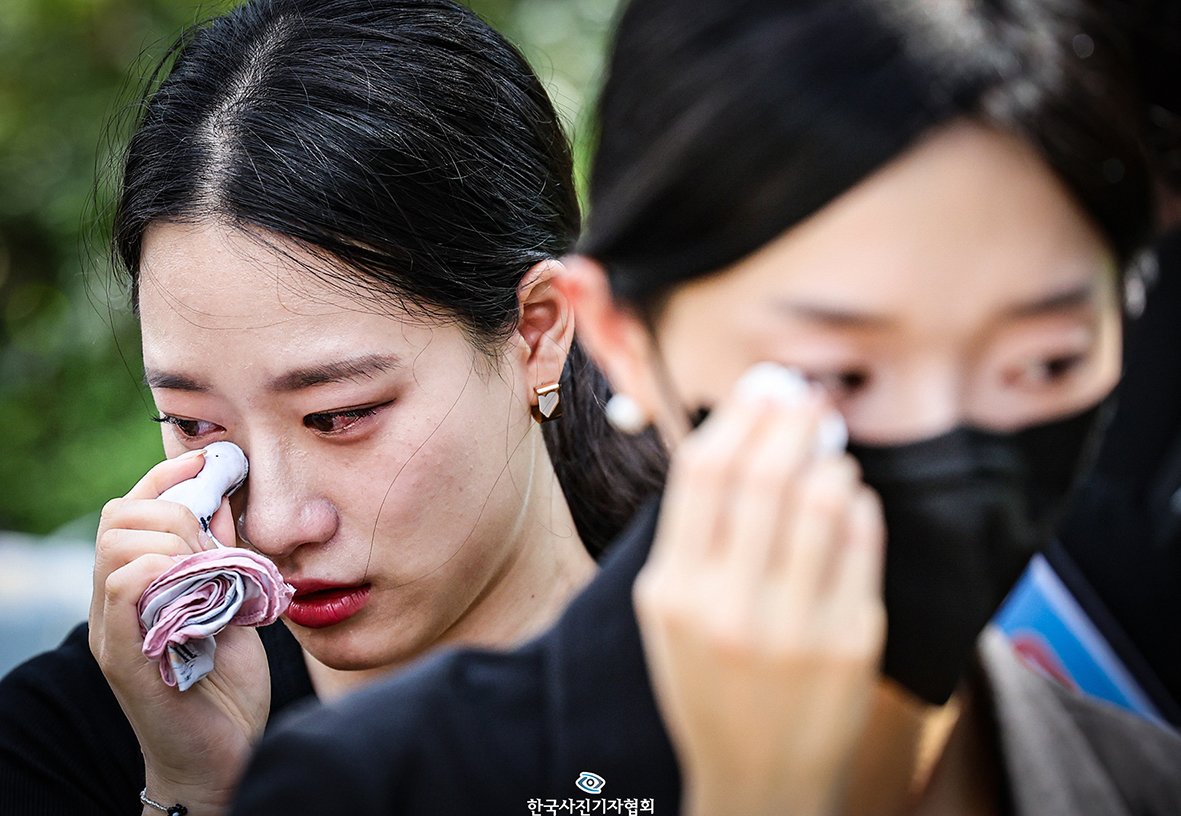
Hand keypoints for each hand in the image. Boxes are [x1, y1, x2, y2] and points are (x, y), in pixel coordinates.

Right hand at [89, 452, 270, 813]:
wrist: (224, 756)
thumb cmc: (226, 683)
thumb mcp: (231, 601)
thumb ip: (221, 552)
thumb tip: (223, 495)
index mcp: (139, 585)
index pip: (130, 509)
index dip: (165, 477)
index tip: (212, 459)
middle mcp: (115, 604)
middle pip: (117, 518)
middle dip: (173, 509)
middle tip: (216, 542)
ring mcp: (116, 631)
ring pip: (118, 547)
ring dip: (173, 541)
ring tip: (212, 571)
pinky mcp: (127, 660)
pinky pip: (122, 592)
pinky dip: (157, 572)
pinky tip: (194, 581)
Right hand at [634, 373, 884, 815]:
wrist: (758, 775)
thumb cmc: (710, 682)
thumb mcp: (669, 612)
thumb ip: (695, 533)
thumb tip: (742, 434)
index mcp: (674, 593)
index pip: (704, 475)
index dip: (738, 417)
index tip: (761, 389)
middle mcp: (730, 608)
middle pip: (764, 477)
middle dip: (790, 421)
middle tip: (805, 396)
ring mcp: (796, 628)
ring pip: (822, 502)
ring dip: (829, 458)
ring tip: (827, 448)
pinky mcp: (852, 643)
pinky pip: (863, 543)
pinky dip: (858, 502)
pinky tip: (849, 494)